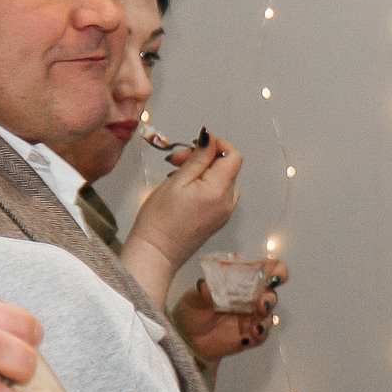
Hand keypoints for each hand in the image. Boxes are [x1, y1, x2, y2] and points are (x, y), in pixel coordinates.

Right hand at [126, 134, 243, 290]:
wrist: (157, 253)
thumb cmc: (160, 221)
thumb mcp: (176, 181)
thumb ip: (198, 158)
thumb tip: (210, 138)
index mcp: (219, 191)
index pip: (234, 156)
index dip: (217, 145)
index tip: (196, 145)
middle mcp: (228, 202)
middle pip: (227, 167)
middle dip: (203, 158)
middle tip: (176, 161)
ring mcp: (226, 212)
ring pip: (222, 179)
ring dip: (202, 171)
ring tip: (177, 175)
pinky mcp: (219, 218)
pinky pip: (218, 193)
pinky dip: (204, 185)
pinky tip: (184, 189)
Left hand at [173, 257, 287, 358]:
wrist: (187, 339)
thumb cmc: (192, 312)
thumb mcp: (193, 300)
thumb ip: (202, 293)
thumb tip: (204, 285)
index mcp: (242, 282)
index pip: (267, 271)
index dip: (277, 271)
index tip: (275, 276)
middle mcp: (252, 298)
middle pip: (272, 294)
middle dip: (270, 299)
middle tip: (262, 305)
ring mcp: (253, 317)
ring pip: (270, 316)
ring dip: (266, 320)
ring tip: (256, 327)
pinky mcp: (251, 335)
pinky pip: (262, 336)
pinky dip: (259, 336)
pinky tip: (248, 338)